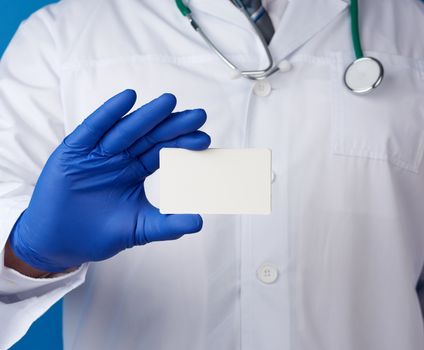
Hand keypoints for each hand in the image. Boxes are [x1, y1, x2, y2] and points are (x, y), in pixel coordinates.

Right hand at [8, 90, 210, 272]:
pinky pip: (93, 128)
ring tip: (170, 103)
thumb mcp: (139, 228)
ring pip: (126, 129)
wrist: (60, 243)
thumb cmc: (99, 233)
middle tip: (198, 116)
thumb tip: (199, 222)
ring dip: (147, 115)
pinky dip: (109, 113)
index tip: (205, 140)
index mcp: (135, 170)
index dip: (183, 144)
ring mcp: (97, 152)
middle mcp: (119, 157)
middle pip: (150, 136)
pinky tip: (128, 98)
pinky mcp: (74, 150)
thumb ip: (168, 224)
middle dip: (173, 125)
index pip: (163, 152)